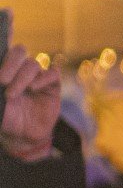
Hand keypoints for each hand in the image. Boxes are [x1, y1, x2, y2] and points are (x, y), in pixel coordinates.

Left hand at [0, 45, 61, 161]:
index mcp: (7, 69)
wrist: (21, 135)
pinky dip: (43, 78)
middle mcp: (21, 70)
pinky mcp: (53, 86)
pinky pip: (53, 73)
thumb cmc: (5, 117)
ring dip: (21, 78)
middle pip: (20, 52)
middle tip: (2, 81)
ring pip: (33, 64)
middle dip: (10, 65)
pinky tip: (33, 88)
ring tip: (12, 94)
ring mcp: (38, 77)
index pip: (7, 52)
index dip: (4, 59)